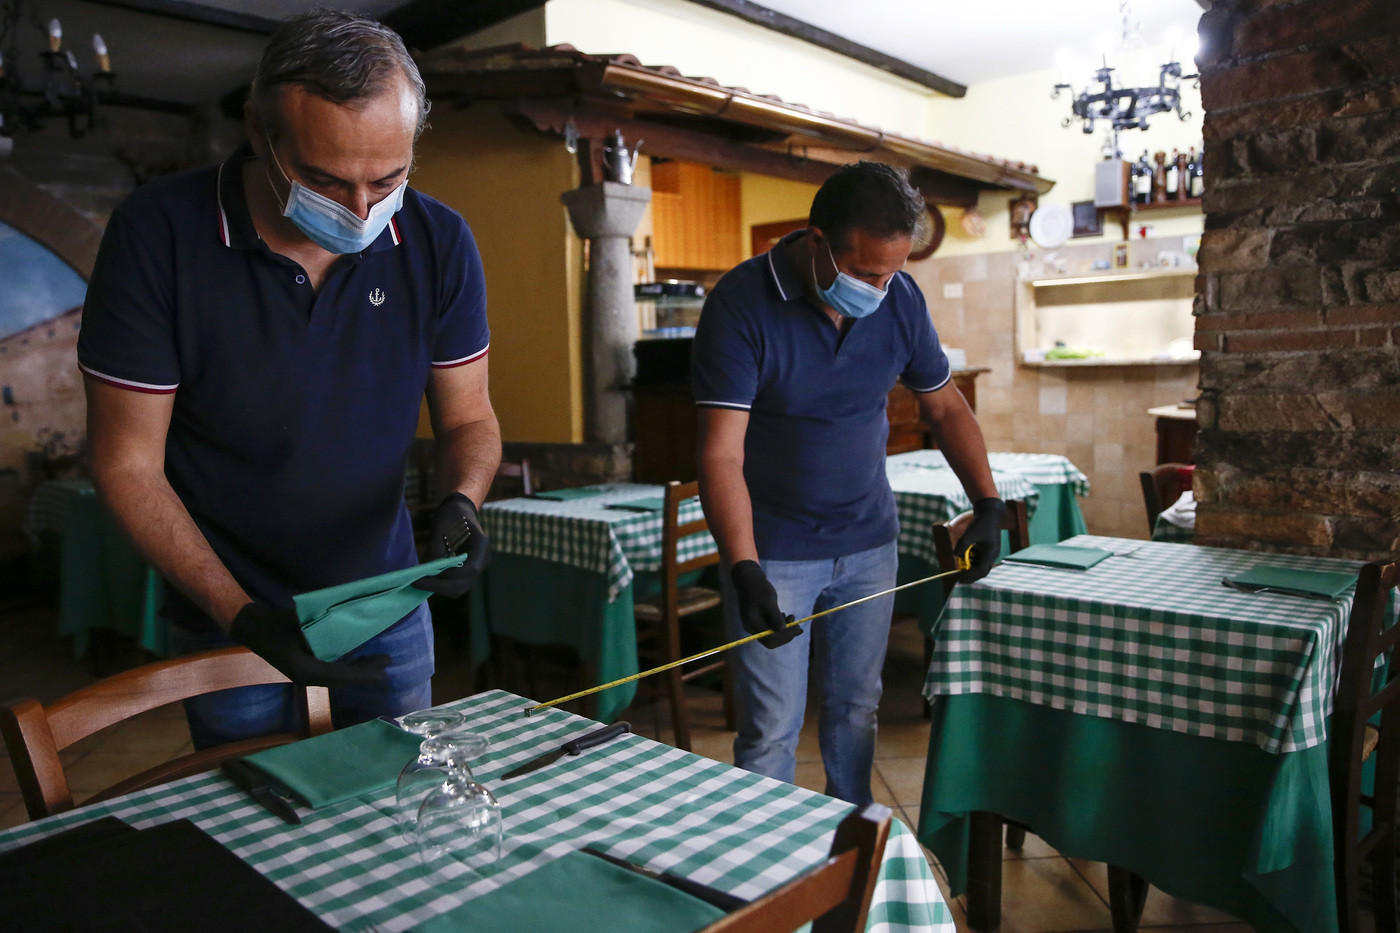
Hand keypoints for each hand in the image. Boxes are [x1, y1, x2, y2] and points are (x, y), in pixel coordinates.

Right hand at [229, 602, 388, 686]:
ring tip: (378, 663)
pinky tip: (358, 658)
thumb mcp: (297, 624)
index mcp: (305, 671)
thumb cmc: (273, 624)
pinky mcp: (304, 666)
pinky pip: (331, 669)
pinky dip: (347, 665)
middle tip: (387, 666)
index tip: (382, 671)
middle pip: (342, 678)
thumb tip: (345, 624)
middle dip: (365, 672)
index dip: (362, 674)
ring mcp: (305, 673)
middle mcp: (307, 676)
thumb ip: (319, 629)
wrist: (251, 626)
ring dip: (358, 669)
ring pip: (338, 675)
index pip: (340, 675)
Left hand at [414, 492, 491, 598]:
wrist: (459, 511)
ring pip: (458, 588)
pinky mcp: (465, 572)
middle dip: (440, 586)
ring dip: (438, 588)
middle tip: (416, 583)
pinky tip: (425, 579)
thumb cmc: (451, 515)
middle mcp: (482, 560)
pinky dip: (439, 584)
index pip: (471, 568)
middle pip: (464, 583)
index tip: (428, 572)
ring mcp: (475, 568)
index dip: (450, 574)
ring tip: (419, 582)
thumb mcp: (441, 526)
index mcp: (482, 545)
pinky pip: (453, 585)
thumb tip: (426, 570)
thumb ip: (435, 548)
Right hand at [730, 560, 797, 648]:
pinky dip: (781, 625)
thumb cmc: (759, 589)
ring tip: (792, 616)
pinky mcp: (760, 622)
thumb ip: (775, 616)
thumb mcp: (768, 601)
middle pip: (772, 641)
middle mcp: (753, 628)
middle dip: (787, 635)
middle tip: (799, 627)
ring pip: (773, 636)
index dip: (785, 636)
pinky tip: (785, 615)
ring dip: (785, 630)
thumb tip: (782, 629)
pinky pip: (772, 629)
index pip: (770, 639)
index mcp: (753, 624)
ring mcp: (756, 625)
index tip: (798, 628)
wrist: (749, 581)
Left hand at [952, 497, 1006, 582]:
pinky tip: (964, 560)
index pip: (981, 570)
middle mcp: (993, 555)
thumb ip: (962, 544)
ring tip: (960, 571)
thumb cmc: (981, 523)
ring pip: (981, 567)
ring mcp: (991, 553)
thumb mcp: (970, 533)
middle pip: (982, 571)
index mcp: (991, 552)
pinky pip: (980, 561)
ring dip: (971, 570)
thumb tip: (955, 556)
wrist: (990, 514)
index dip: (970, 576)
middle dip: (971, 576)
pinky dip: (972, 563)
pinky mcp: (988, 550)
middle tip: (959, 579)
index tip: (960, 579)